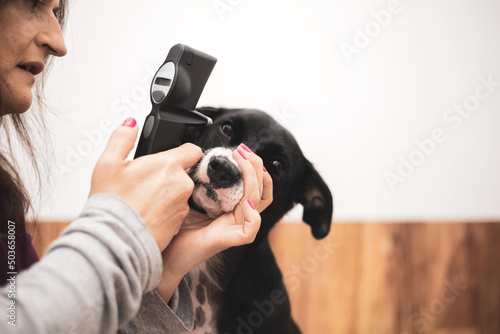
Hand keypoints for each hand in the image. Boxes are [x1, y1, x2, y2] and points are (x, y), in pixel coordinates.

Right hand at [89, 118, 202, 251]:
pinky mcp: (180, 224)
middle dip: (169, 175)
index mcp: (168, 165)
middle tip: (146, 182)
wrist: (115, 240)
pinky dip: (166, 212)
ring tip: (144, 201)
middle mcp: (181, 184)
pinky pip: (177, 212)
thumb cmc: (112, 203)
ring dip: (167, 194)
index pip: (192, 150)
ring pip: (179, 193)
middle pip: (183, 173)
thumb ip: (122, 138)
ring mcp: (182, 205)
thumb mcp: (108, 164)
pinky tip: (148, 215)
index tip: (173, 155)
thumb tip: (130, 124)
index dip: (183, 151)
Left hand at [155, 144, 272, 301]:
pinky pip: (251, 230)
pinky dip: (253, 216)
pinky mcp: (226, 240)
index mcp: (230, 208)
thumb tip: (195, 157)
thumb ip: (197, 182)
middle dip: (256, 167)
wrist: (161, 255)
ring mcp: (232, 228)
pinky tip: (246, 203)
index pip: (255, 188)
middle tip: (242, 151)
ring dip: (253, 180)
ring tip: (242, 163)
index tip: (241, 151)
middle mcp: (235, 217)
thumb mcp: (187, 198)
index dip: (254, 168)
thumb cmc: (173, 230)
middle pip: (261, 191)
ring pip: (257, 203)